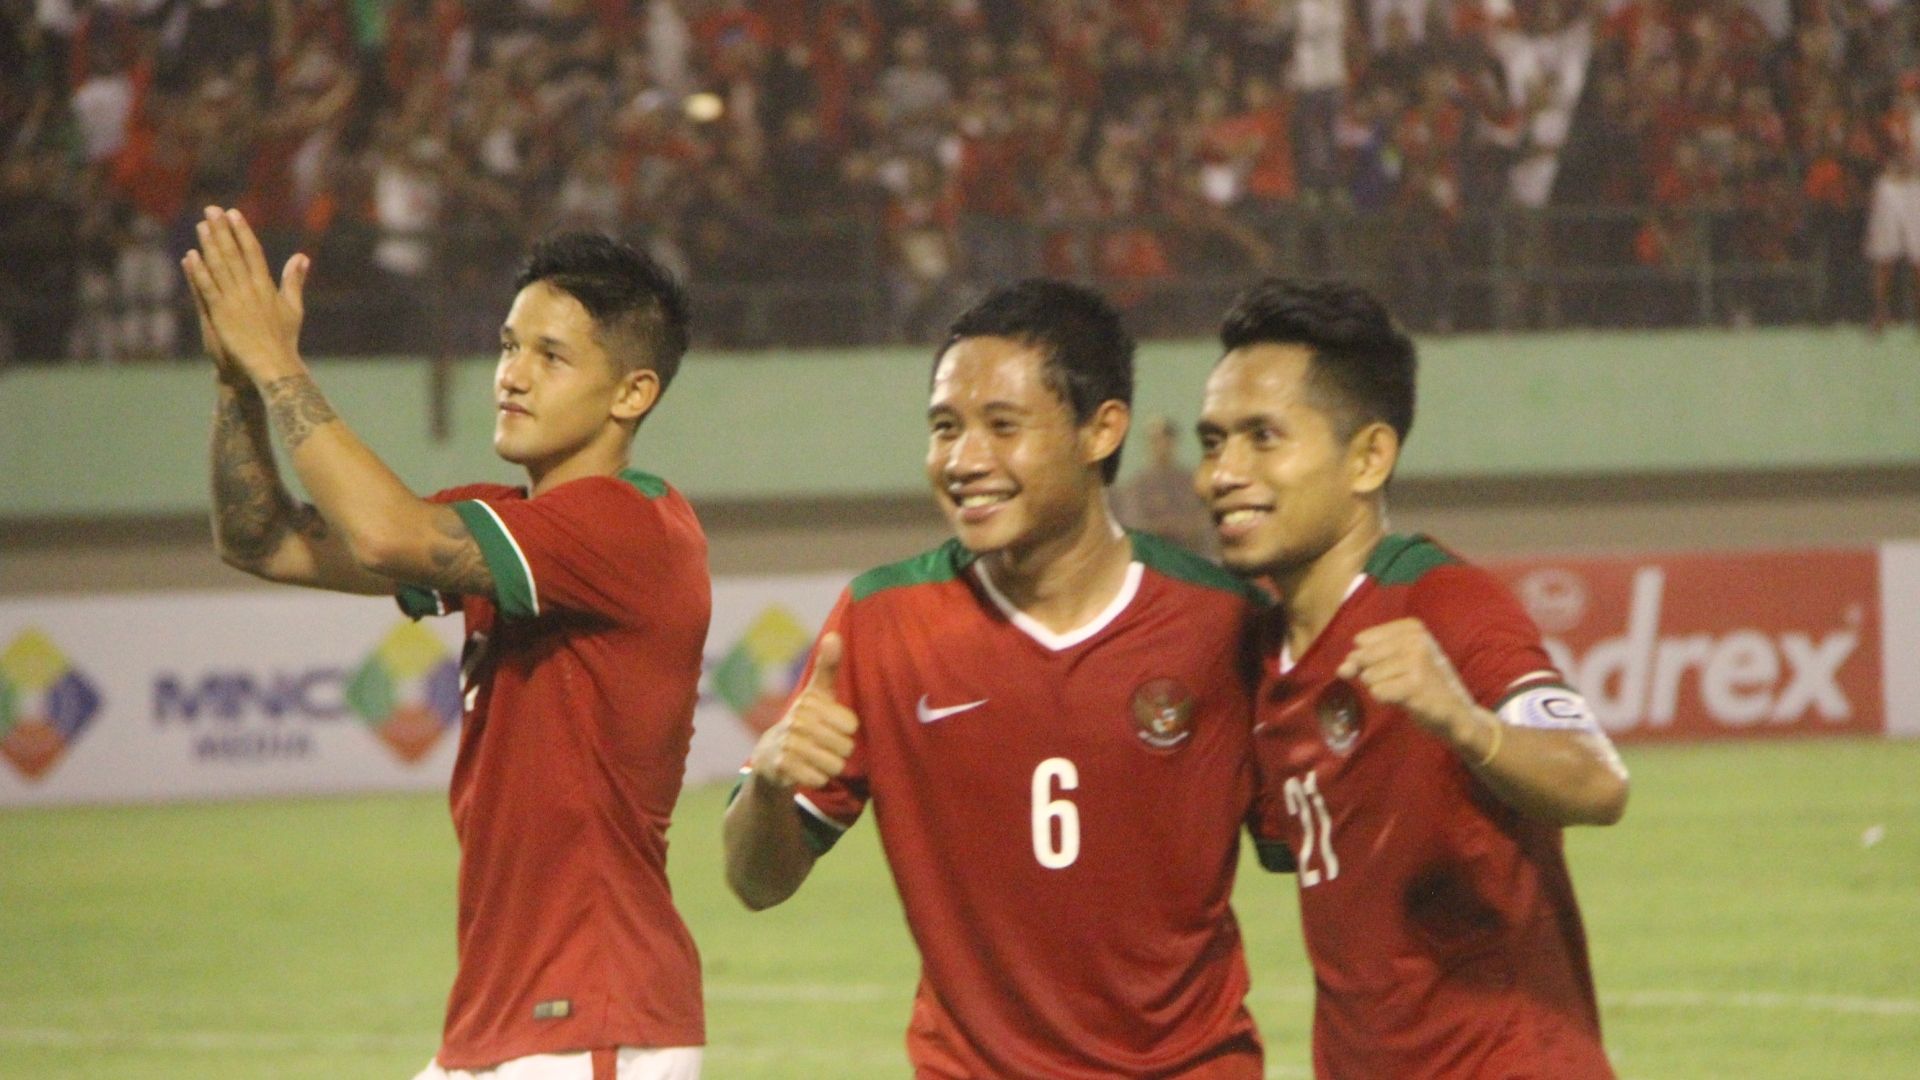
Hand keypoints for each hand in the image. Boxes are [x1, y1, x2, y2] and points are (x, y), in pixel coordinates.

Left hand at [180, 206, 308, 383]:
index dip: (242, 231)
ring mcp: (234, 300)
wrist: (273, 364)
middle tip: (211, 210)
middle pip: (233, 253)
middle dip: (222, 230)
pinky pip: (207, 288)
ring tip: (201, 225)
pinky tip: (191, 256)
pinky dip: (199, 271)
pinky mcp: (221, 313)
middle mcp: (250, 289)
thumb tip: (302, 257)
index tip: (233, 214)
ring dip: (209, 244)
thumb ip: (294, 280)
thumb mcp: (293, 307)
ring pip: (219, 266)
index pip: (253, 251)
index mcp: (267, 286)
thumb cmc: (284, 339)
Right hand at [749, 633, 858, 791]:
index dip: (846, 730)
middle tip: (824, 745)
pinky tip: (806, 770)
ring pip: (834, 765)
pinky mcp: (782, 767)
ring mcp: (788, 744)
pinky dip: (818, 778)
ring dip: (830, 766)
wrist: (771, 755)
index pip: (851, 725)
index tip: (832, 726)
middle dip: (840, 751)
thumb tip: (834, 634)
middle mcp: (797, 721)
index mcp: (809, 702)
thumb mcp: (818, 694)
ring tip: (816, 758)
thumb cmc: (805, 720)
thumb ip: (828, 667)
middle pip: (846, 746)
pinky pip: (819, 779)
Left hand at [1336, 618, 1477, 743]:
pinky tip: (1407, 699)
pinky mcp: (1415, 685)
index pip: (1361, 640)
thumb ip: (1361, 661)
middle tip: (1401, 680)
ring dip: (1382, 688)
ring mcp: (1417, 661)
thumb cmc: (1421, 683)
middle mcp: (1416, 639)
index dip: (1370, 659)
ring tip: (1406, 689)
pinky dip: (1387, 700)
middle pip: (1363, 657)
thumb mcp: (1392, 663)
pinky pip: (1377, 692)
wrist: (1455, 712)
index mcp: (1412, 627)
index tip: (1397, 666)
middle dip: (1374, 675)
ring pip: (1369, 676)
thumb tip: (1341, 669)